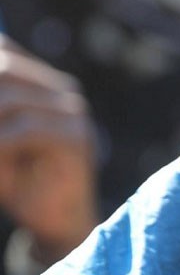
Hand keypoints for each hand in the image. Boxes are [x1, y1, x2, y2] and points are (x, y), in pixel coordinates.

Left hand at [0, 36, 97, 264]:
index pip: (4, 50)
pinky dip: (0, 146)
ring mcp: (73, 113)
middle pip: (4, 67)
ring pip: (11, 99)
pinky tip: (0, 164)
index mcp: (41, 83)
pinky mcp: (77, 139)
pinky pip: (25, 130)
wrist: (55, 224)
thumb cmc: (16, 180)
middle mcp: (61, 90)